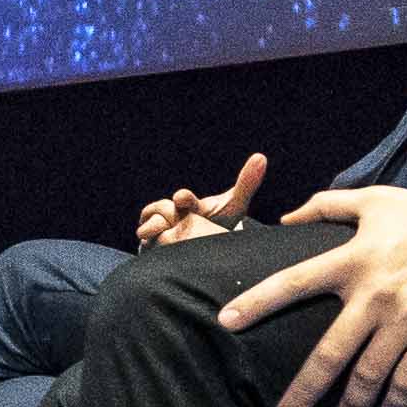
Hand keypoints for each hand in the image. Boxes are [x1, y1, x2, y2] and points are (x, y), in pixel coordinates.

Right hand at [129, 154, 271, 245]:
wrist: (207, 245)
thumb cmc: (219, 222)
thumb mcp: (234, 205)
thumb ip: (246, 183)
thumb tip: (261, 157)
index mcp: (191, 205)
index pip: (185, 199)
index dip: (184, 198)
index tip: (182, 197)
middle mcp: (174, 214)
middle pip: (161, 210)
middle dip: (160, 213)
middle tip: (157, 221)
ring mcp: (163, 229)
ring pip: (149, 225)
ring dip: (150, 229)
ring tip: (148, 236)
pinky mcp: (155, 245)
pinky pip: (146, 242)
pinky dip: (148, 244)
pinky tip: (150, 249)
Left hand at [223, 168, 406, 406]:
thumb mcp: (379, 200)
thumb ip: (328, 205)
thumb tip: (288, 215)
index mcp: (354, 259)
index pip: (294, 282)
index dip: (257, 301)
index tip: (226, 322)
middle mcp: (375, 295)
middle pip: (329, 353)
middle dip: (304, 391)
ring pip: (368, 377)